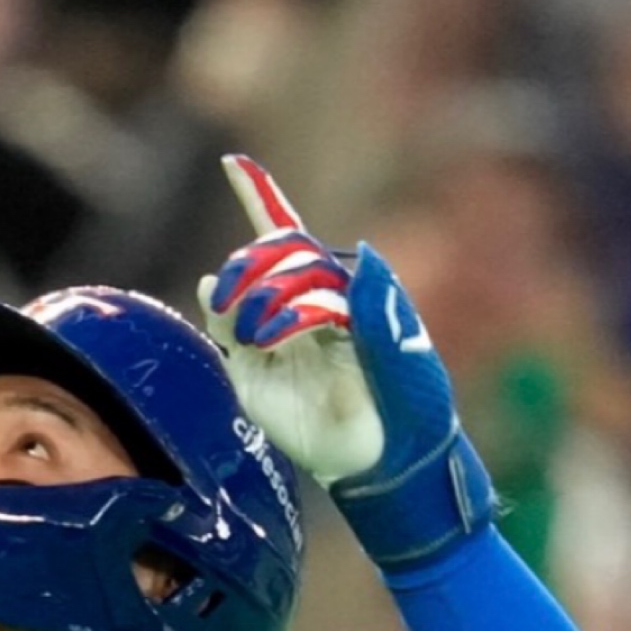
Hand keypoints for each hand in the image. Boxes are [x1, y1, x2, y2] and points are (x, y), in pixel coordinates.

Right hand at [198, 155, 495, 568]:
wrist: (387, 467)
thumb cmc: (412, 411)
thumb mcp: (409, 359)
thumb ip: (383, 308)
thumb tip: (360, 251)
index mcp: (342, 296)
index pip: (296, 240)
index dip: (261, 198)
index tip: (232, 163)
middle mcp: (304, 310)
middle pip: (268, 262)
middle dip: (267, 269)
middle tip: (287, 315)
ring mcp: (275, 341)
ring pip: (243, 292)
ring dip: (248, 294)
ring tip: (262, 330)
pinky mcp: (252, 374)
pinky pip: (226, 331)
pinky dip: (221, 312)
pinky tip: (218, 299)